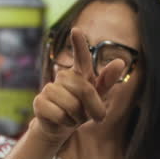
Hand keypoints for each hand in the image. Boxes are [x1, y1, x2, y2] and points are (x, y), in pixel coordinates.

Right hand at [30, 28, 124, 144]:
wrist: (61, 127)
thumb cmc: (82, 110)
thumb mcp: (97, 97)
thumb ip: (107, 81)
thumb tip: (120, 61)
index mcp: (79, 73)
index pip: (81, 56)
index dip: (79, 44)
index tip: (76, 30)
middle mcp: (63, 76)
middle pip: (84, 89)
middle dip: (91, 107)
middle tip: (88, 115)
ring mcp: (49, 88)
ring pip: (71, 104)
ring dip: (77, 117)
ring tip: (72, 117)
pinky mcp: (39, 102)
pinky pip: (59, 114)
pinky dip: (65, 122)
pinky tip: (62, 120)